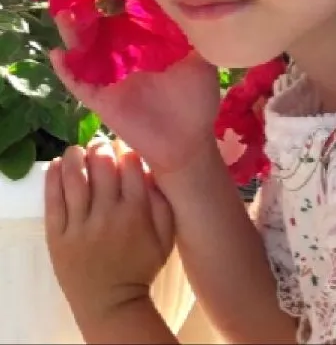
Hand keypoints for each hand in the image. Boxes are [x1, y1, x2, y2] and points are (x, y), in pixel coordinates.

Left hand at [45, 138, 173, 334]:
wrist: (111, 304)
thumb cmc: (140, 266)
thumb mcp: (166, 237)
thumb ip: (164, 201)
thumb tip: (153, 167)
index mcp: (136, 212)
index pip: (131, 162)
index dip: (127, 148)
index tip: (124, 149)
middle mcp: (107, 215)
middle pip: (102, 163)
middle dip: (101, 147)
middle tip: (101, 149)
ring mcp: (80, 225)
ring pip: (75, 176)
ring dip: (76, 155)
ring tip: (79, 152)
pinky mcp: (57, 235)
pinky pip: (52, 199)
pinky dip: (54, 175)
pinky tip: (60, 164)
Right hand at [50, 14, 220, 174]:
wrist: (188, 141)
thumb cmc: (196, 99)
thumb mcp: (200, 61)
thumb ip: (195, 34)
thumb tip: (196, 0)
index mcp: (145, 41)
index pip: (127, 11)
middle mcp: (123, 54)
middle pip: (99, 25)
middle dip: (88, 4)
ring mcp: (109, 75)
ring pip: (83, 49)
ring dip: (71, 31)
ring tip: (64, 13)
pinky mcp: (101, 98)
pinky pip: (78, 83)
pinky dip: (66, 69)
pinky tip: (58, 54)